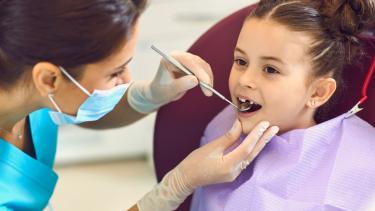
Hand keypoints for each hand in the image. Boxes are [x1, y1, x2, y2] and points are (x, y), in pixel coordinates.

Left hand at [127, 51, 212, 113]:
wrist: (159, 92)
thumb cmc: (161, 91)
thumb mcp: (170, 90)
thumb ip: (182, 84)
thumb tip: (196, 80)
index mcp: (170, 59)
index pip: (187, 61)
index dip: (198, 71)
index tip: (206, 83)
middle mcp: (179, 56)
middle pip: (197, 62)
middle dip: (204, 77)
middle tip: (209, 92)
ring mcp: (186, 60)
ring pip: (202, 65)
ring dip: (208, 78)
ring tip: (208, 92)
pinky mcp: (192, 65)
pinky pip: (203, 70)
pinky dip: (207, 78)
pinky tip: (208, 88)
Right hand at [136, 120, 278, 210]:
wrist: (186, 178)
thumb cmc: (195, 162)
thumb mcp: (211, 147)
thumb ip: (228, 137)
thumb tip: (240, 124)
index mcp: (228, 165)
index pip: (247, 147)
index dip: (256, 134)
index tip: (265, 123)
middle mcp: (234, 171)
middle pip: (253, 153)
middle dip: (264, 139)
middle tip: (274, 127)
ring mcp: (234, 174)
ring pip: (251, 157)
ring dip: (260, 144)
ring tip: (268, 133)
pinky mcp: (232, 173)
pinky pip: (245, 160)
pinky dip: (251, 150)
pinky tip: (255, 142)